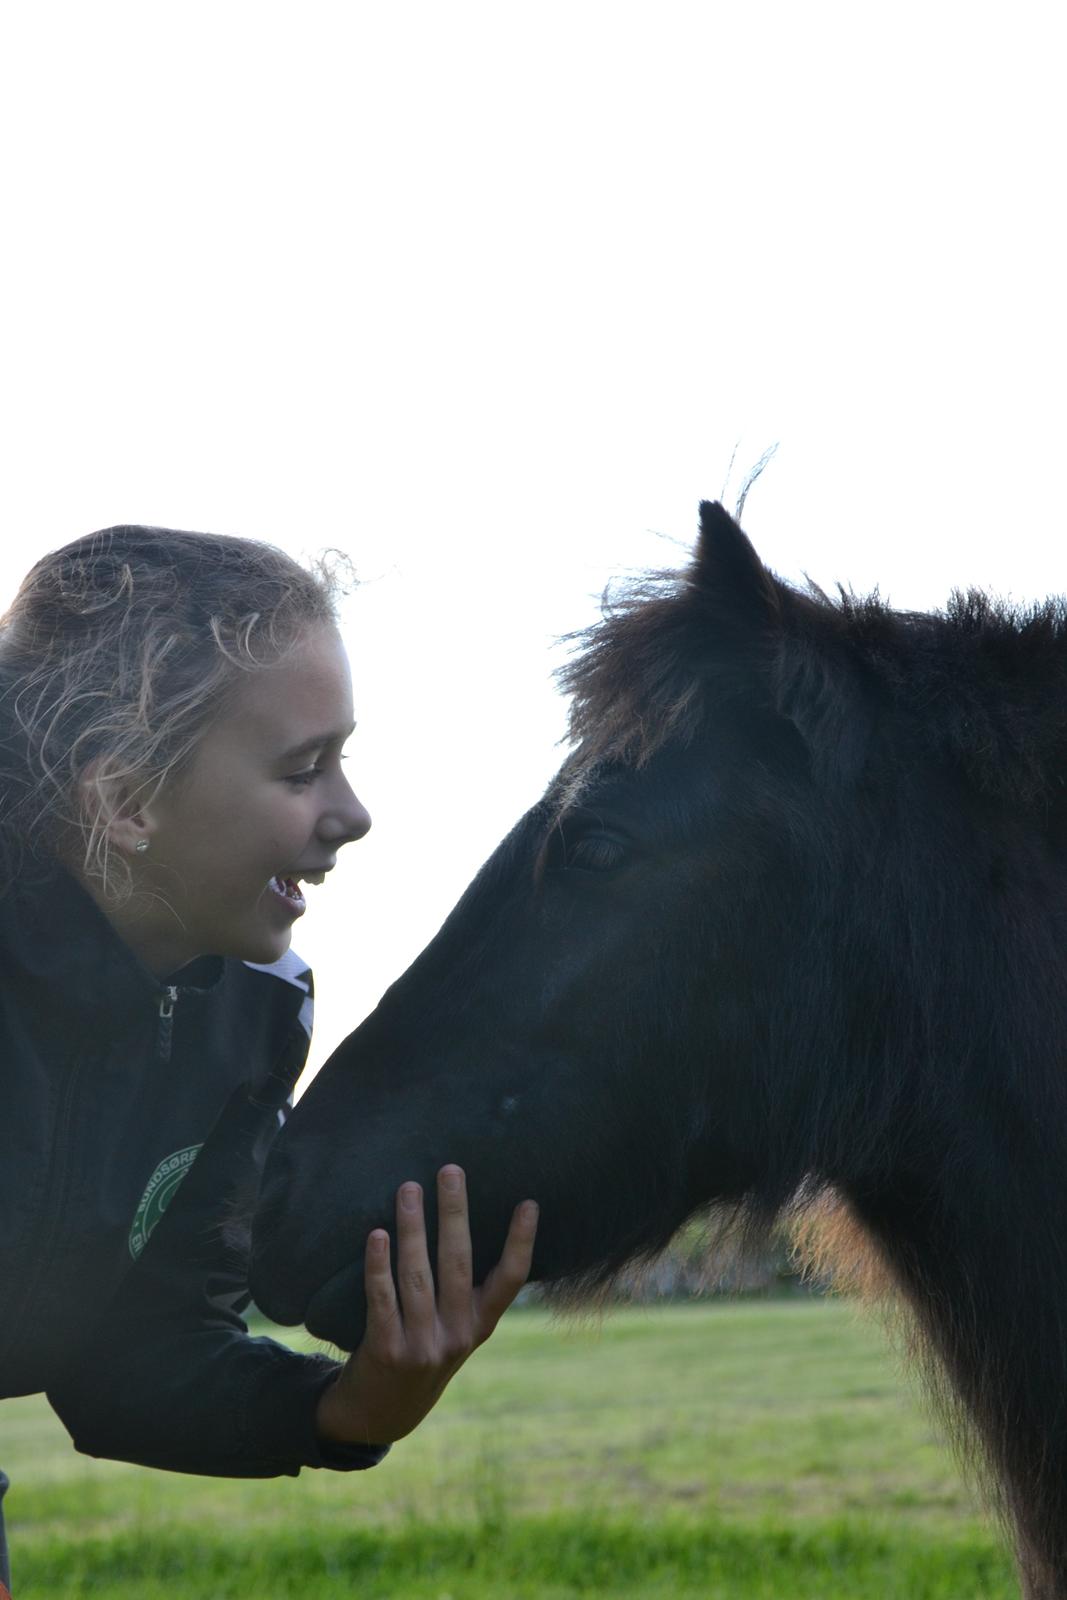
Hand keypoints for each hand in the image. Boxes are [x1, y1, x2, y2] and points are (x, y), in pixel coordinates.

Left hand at [315, 1165, 537, 1444]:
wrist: (381, 1415)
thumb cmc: (422, 1353)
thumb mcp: (455, 1331)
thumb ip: (464, 1292)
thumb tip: (463, 1223)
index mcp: (480, 1326)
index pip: (509, 1281)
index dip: (520, 1243)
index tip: (528, 1203)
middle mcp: (458, 1336)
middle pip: (459, 1264)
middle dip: (454, 1213)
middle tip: (450, 1170)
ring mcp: (423, 1346)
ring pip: (418, 1276)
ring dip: (412, 1228)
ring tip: (408, 1189)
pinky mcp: (387, 1352)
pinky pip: (382, 1300)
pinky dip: (379, 1266)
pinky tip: (376, 1235)